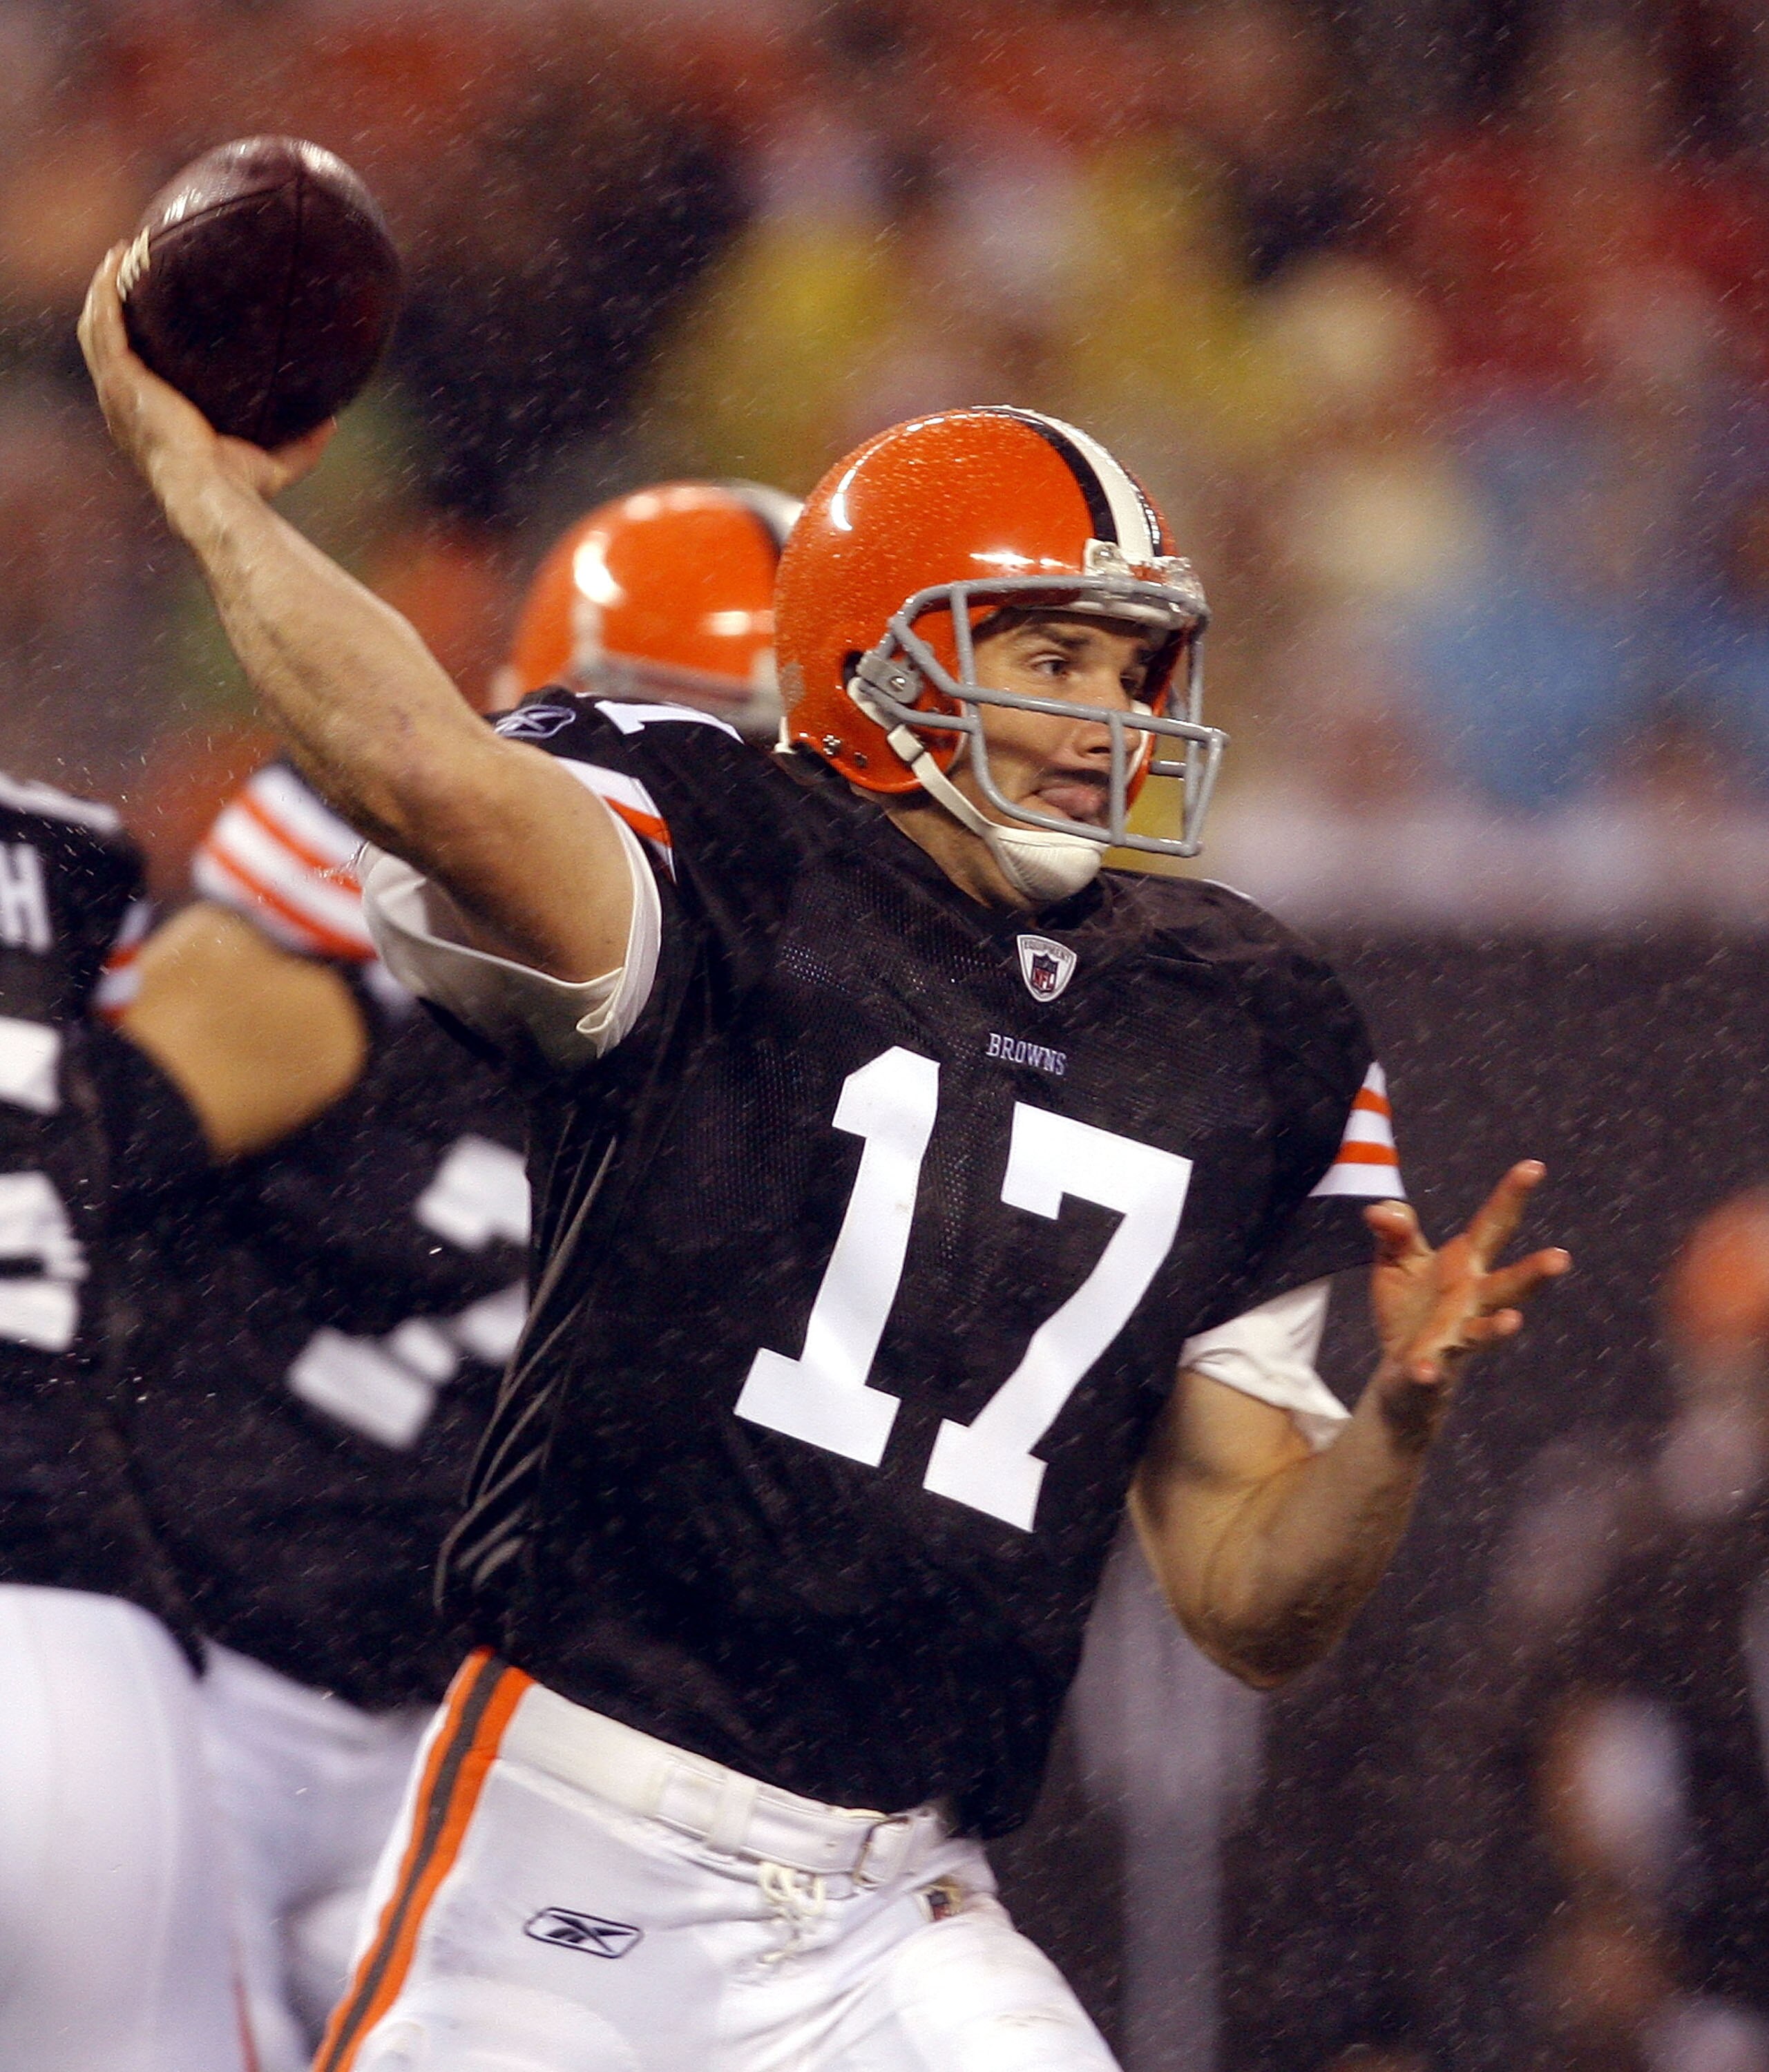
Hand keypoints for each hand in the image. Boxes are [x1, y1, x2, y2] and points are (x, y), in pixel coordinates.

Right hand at [77, 244, 334, 509]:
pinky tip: (118, 261)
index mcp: (149, 422)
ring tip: (120, 254)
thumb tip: (332, 422)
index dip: (134, 346)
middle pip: (105, 344)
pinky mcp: (122, 379)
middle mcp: (124, 405)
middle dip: (110, 306)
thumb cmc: (238, 488)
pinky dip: (106, 291)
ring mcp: (118, 391)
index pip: (133, 376)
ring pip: (97, 327)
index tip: (149, 316)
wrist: (211, 491)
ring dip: (103, 288)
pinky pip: (105, 323)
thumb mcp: (274, 463)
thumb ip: (301, 444)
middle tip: (129, 270)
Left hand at [1364, 1163, 1568, 1404]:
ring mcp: (1455, 1336)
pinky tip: (1425, 1370)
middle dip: (1534, 1273)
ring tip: (1512, 1323)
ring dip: (1499, 1329)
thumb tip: (1379, 1211)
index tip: (1534, 1166)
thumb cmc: (1409, 1309)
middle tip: (1561, 1257)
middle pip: (1508, 1284)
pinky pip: (1432, 1369)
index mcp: (1464, 1265)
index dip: (1511, 1196)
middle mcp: (1471, 1301)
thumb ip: (1395, 1232)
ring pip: (1484, 1332)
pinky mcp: (1431, 1367)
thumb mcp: (1396, 1261)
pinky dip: (1428, 1370)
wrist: (1402, 1372)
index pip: (1493, 1225)